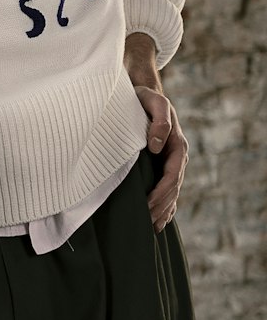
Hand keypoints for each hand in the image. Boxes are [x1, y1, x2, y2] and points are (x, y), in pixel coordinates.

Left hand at [134, 86, 188, 232]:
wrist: (142, 92)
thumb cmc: (145, 97)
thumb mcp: (153, 102)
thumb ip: (159, 121)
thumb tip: (157, 146)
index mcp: (177, 145)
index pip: (172, 175)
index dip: (161, 193)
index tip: (149, 206)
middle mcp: (176, 156)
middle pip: (173, 188)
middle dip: (162, 206)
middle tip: (147, 223)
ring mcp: (170, 161)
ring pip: (171, 191)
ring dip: (163, 209)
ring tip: (153, 227)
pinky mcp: (162, 164)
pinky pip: (167, 188)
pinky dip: (165, 205)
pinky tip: (160, 219)